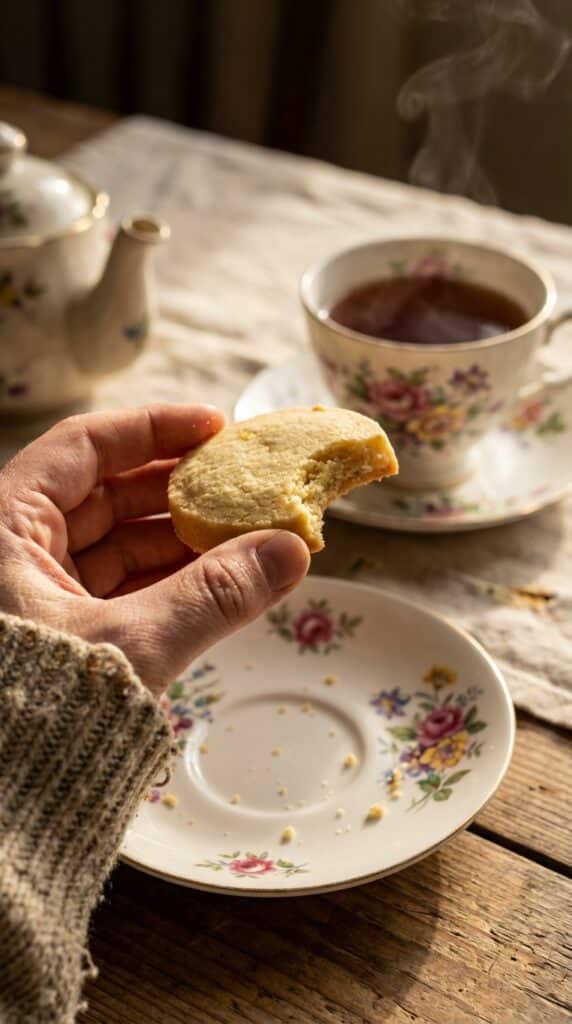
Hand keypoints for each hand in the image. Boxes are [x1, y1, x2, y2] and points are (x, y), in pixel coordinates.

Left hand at [0, 405, 308, 694]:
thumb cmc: (34, 713)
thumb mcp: (130, 645)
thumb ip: (214, 595)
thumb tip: (290, 551)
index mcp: (2, 527)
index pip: (83, 447)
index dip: (153, 429)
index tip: (217, 428)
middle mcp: (12, 552)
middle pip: (105, 496)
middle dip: (177, 490)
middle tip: (244, 486)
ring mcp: (33, 596)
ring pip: (116, 548)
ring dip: (181, 542)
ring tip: (249, 538)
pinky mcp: (56, 637)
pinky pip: (118, 592)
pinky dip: (167, 585)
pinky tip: (220, 583)